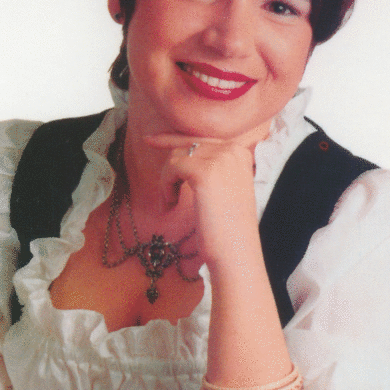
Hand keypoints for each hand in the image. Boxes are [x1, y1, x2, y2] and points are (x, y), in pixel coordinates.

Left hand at [144, 132, 261, 266]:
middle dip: (170, 166)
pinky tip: (170, 204)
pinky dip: (166, 186)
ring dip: (168, 180)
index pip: (201, 138)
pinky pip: (172, 168)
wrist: (235, 251)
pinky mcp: (205, 172)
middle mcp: (233, 150)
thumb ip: (209, 167)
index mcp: (240, 152)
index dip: (174, 139)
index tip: (151, 140)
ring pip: (177, 156)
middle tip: (150, 154)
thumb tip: (182, 152)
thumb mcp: (222, 188)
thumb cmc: (226, 227)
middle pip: (188, 146)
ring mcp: (220, 159)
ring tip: (170, 203)